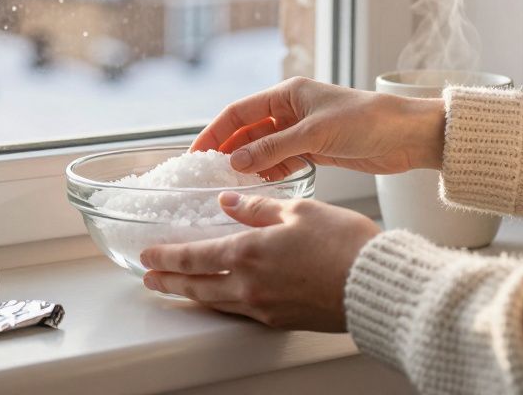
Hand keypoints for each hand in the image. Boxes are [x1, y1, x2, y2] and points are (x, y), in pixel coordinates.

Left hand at [141, 192, 380, 331]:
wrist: (374, 285)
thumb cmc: (344, 244)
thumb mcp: (298, 211)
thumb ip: (257, 208)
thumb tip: (228, 203)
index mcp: (248, 253)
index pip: (194, 257)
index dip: (166, 257)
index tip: (148, 256)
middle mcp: (249, 285)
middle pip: (196, 287)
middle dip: (169, 283)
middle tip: (149, 280)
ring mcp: (264, 307)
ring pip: (216, 303)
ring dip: (192, 296)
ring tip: (177, 291)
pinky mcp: (281, 320)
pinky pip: (240, 311)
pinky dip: (222, 303)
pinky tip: (222, 297)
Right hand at [191, 76, 445, 178]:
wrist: (407, 136)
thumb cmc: (366, 122)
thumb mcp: (315, 135)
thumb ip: (273, 149)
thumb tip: (235, 161)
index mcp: (287, 94)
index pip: (239, 112)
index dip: (215, 132)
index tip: (196, 154)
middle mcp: (290, 110)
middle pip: (248, 131)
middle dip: (229, 151)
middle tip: (209, 176)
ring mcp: (302, 131)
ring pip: (264, 149)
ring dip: (250, 165)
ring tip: (234, 185)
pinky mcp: (315, 150)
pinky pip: (283, 161)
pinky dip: (271, 172)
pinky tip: (264, 185)